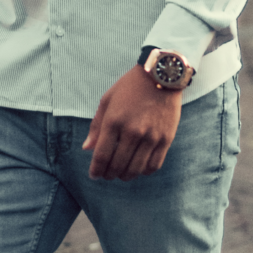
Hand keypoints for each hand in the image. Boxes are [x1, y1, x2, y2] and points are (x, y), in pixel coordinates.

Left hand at [83, 65, 181, 181]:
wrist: (161, 75)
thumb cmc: (130, 86)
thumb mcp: (107, 100)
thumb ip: (96, 126)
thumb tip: (87, 148)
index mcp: (114, 121)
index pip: (101, 156)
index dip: (96, 170)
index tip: (94, 175)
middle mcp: (132, 131)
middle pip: (117, 166)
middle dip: (109, 174)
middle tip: (106, 175)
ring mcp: (150, 136)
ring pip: (135, 169)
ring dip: (125, 176)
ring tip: (121, 174)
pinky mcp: (166, 138)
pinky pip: (154, 165)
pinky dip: (144, 172)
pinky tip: (139, 169)